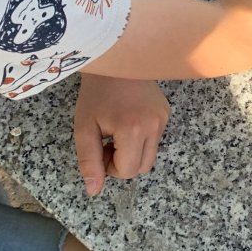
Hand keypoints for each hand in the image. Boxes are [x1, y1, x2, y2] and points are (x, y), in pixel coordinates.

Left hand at [74, 75, 169, 196]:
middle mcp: (155, 126)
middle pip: (142, 168)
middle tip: (107, 142)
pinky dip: (141, 140)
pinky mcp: (166, 113)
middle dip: (122, 163)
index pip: (128, 171)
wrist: (116, 60)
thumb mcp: (85, 128)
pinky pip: (155, 140)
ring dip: (132, 153)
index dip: (109, 167)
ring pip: (150, 155)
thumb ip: (89, 161)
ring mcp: (164, 119)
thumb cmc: (96, 93)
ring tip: (117, 133)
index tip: (100, 147)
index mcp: (134, 130)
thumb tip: (94, 191)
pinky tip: (128, 122)